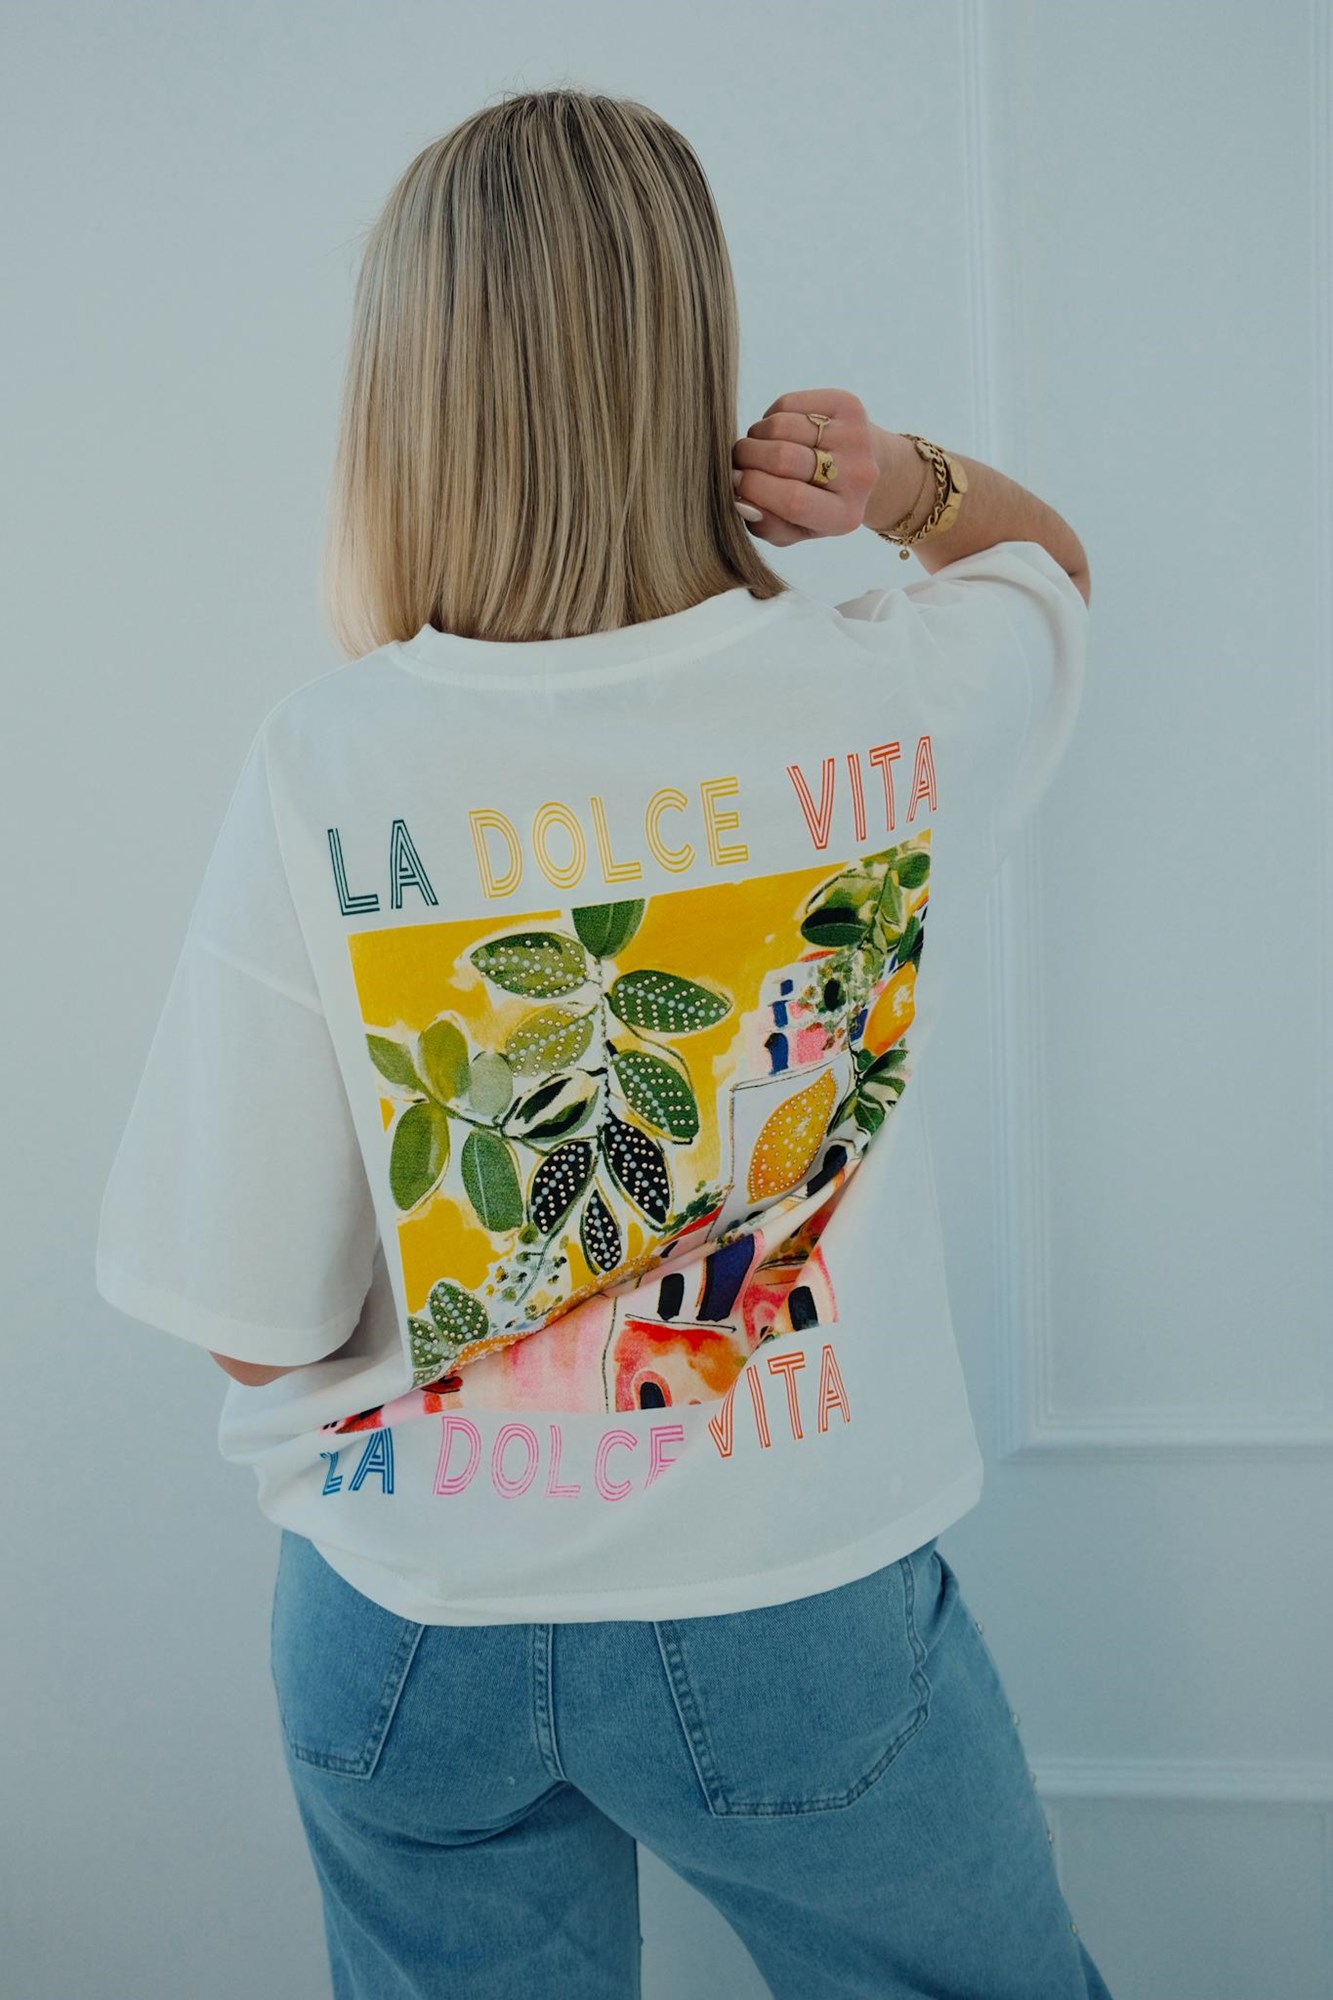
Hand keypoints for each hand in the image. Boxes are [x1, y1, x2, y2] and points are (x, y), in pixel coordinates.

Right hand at [732, 388, 881, 545]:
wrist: (861, 469)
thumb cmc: (815, 504)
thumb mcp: (792, 528)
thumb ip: (766, 525)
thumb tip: (741, 499)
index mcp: (843, 516)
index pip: (793, 500)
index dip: (754, 487)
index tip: (734, 482)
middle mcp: (857, 476)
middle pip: (784, 457)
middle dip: (747, 457)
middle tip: (739, 462)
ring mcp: (856, 438)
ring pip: (781, 426)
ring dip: (756, 435)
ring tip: (760, 447)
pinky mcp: (849, 406)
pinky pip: (789, 404)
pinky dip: (771, 416)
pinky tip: (780, 432)